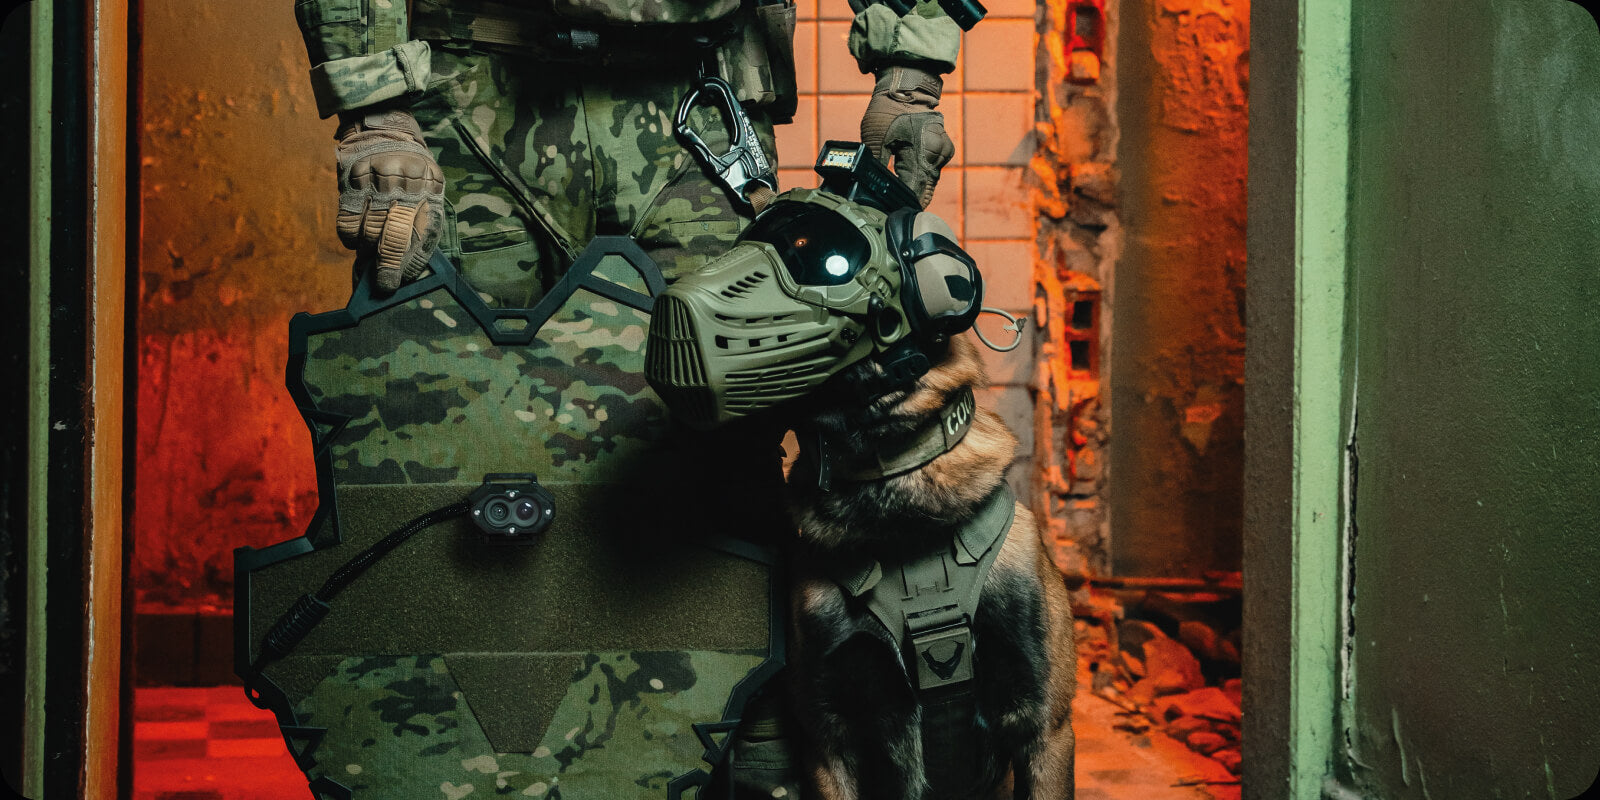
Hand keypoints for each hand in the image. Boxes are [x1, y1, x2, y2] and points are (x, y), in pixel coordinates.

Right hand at [334, 108, 445, 291]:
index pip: (425, 235)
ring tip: (369, 260)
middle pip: (396, 236)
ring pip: (369, 231)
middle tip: (385, 285)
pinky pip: (348, 220)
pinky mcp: (355, 179)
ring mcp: (379, 181)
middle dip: (390, 266)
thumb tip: (409, 266)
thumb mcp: (428, 188)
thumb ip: (423, 221)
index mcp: (432, 188)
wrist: (385, 129)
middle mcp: (407, 184)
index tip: (405, 279)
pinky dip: (351, 238)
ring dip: (368, 253)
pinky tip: (357, 241)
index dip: (414, 261)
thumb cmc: (411, 171)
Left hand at [860, 65, 954, 208]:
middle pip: (924, 189)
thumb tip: (871, 189)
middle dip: (909, 200)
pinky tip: (907, 184)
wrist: (906, 88)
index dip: (904, 204)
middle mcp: (938, 155)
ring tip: (898, 200)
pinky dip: (919, 177)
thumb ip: (876, 166)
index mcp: (924, 152)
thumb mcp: (874, 139)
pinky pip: (930, 171)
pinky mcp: (942, 150)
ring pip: (928, 181)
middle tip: (893, 213)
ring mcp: (943, 153)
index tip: (894, 216)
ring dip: (915, 189)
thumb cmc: (888, 110)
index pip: (916, 190)